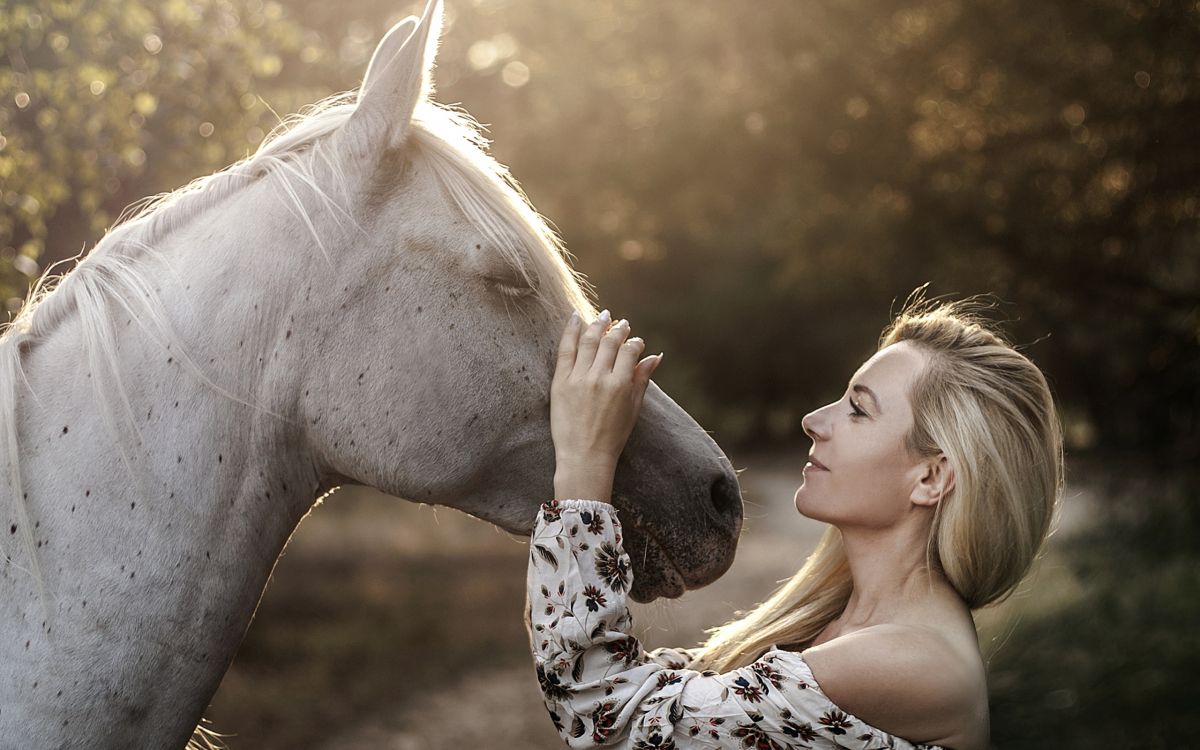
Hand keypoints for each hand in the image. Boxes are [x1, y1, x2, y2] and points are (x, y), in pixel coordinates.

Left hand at [550, 310, 663, 501]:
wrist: (583, 457)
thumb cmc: (612, 437)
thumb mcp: (633, 409)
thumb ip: (642, 380)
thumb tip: (656, 357)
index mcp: (621, 385)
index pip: (630, 351)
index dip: (634, 342)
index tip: (635, 341)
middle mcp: (600, 378)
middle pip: (610, 342)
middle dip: (618, 329)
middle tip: (621, 323)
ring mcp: (578, 378)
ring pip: (589, 340)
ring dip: (597, 324)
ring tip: (602, 316)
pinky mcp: (560, 382)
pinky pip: (566, 349)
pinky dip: (571, 331)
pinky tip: (575, 318)